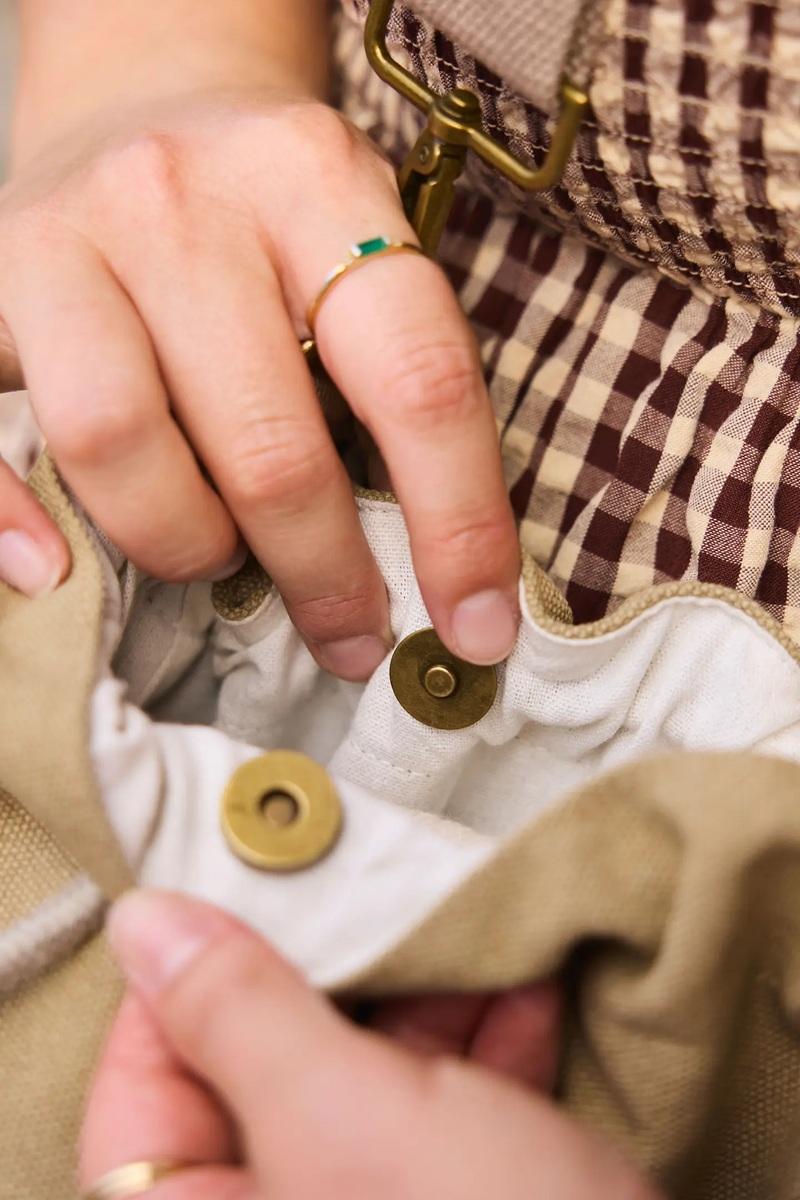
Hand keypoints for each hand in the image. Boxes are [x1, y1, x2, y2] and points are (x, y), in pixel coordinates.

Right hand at [0, 79, 518, 677]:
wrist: (136, 92)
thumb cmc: (261, 211)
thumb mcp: (350, 243)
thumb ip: (387, 373)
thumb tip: (440, 567)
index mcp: (314, 183)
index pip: (416, 376)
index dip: (460, 524)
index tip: (478, 625)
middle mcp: (183, 201)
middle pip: (269, 438)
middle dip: (325, 572)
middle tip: (352, 631)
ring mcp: (66, 241)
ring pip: (120, 440)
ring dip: (187, 541)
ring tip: (218, 555)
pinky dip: (10, 519)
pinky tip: (52, 571)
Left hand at [80, 891, 661, 1199]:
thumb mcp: (345, 1116)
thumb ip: (235, 1016)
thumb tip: (143, 924)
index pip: (141, 1085)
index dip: (183, 980)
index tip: (235, 893)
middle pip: (259, 1070)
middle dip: (330, 976)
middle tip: (361, 892)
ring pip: (361, 1081)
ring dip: (424, 1001)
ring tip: (464, 933)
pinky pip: (440, 1110)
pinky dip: (480, 1045)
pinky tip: (521, 986)